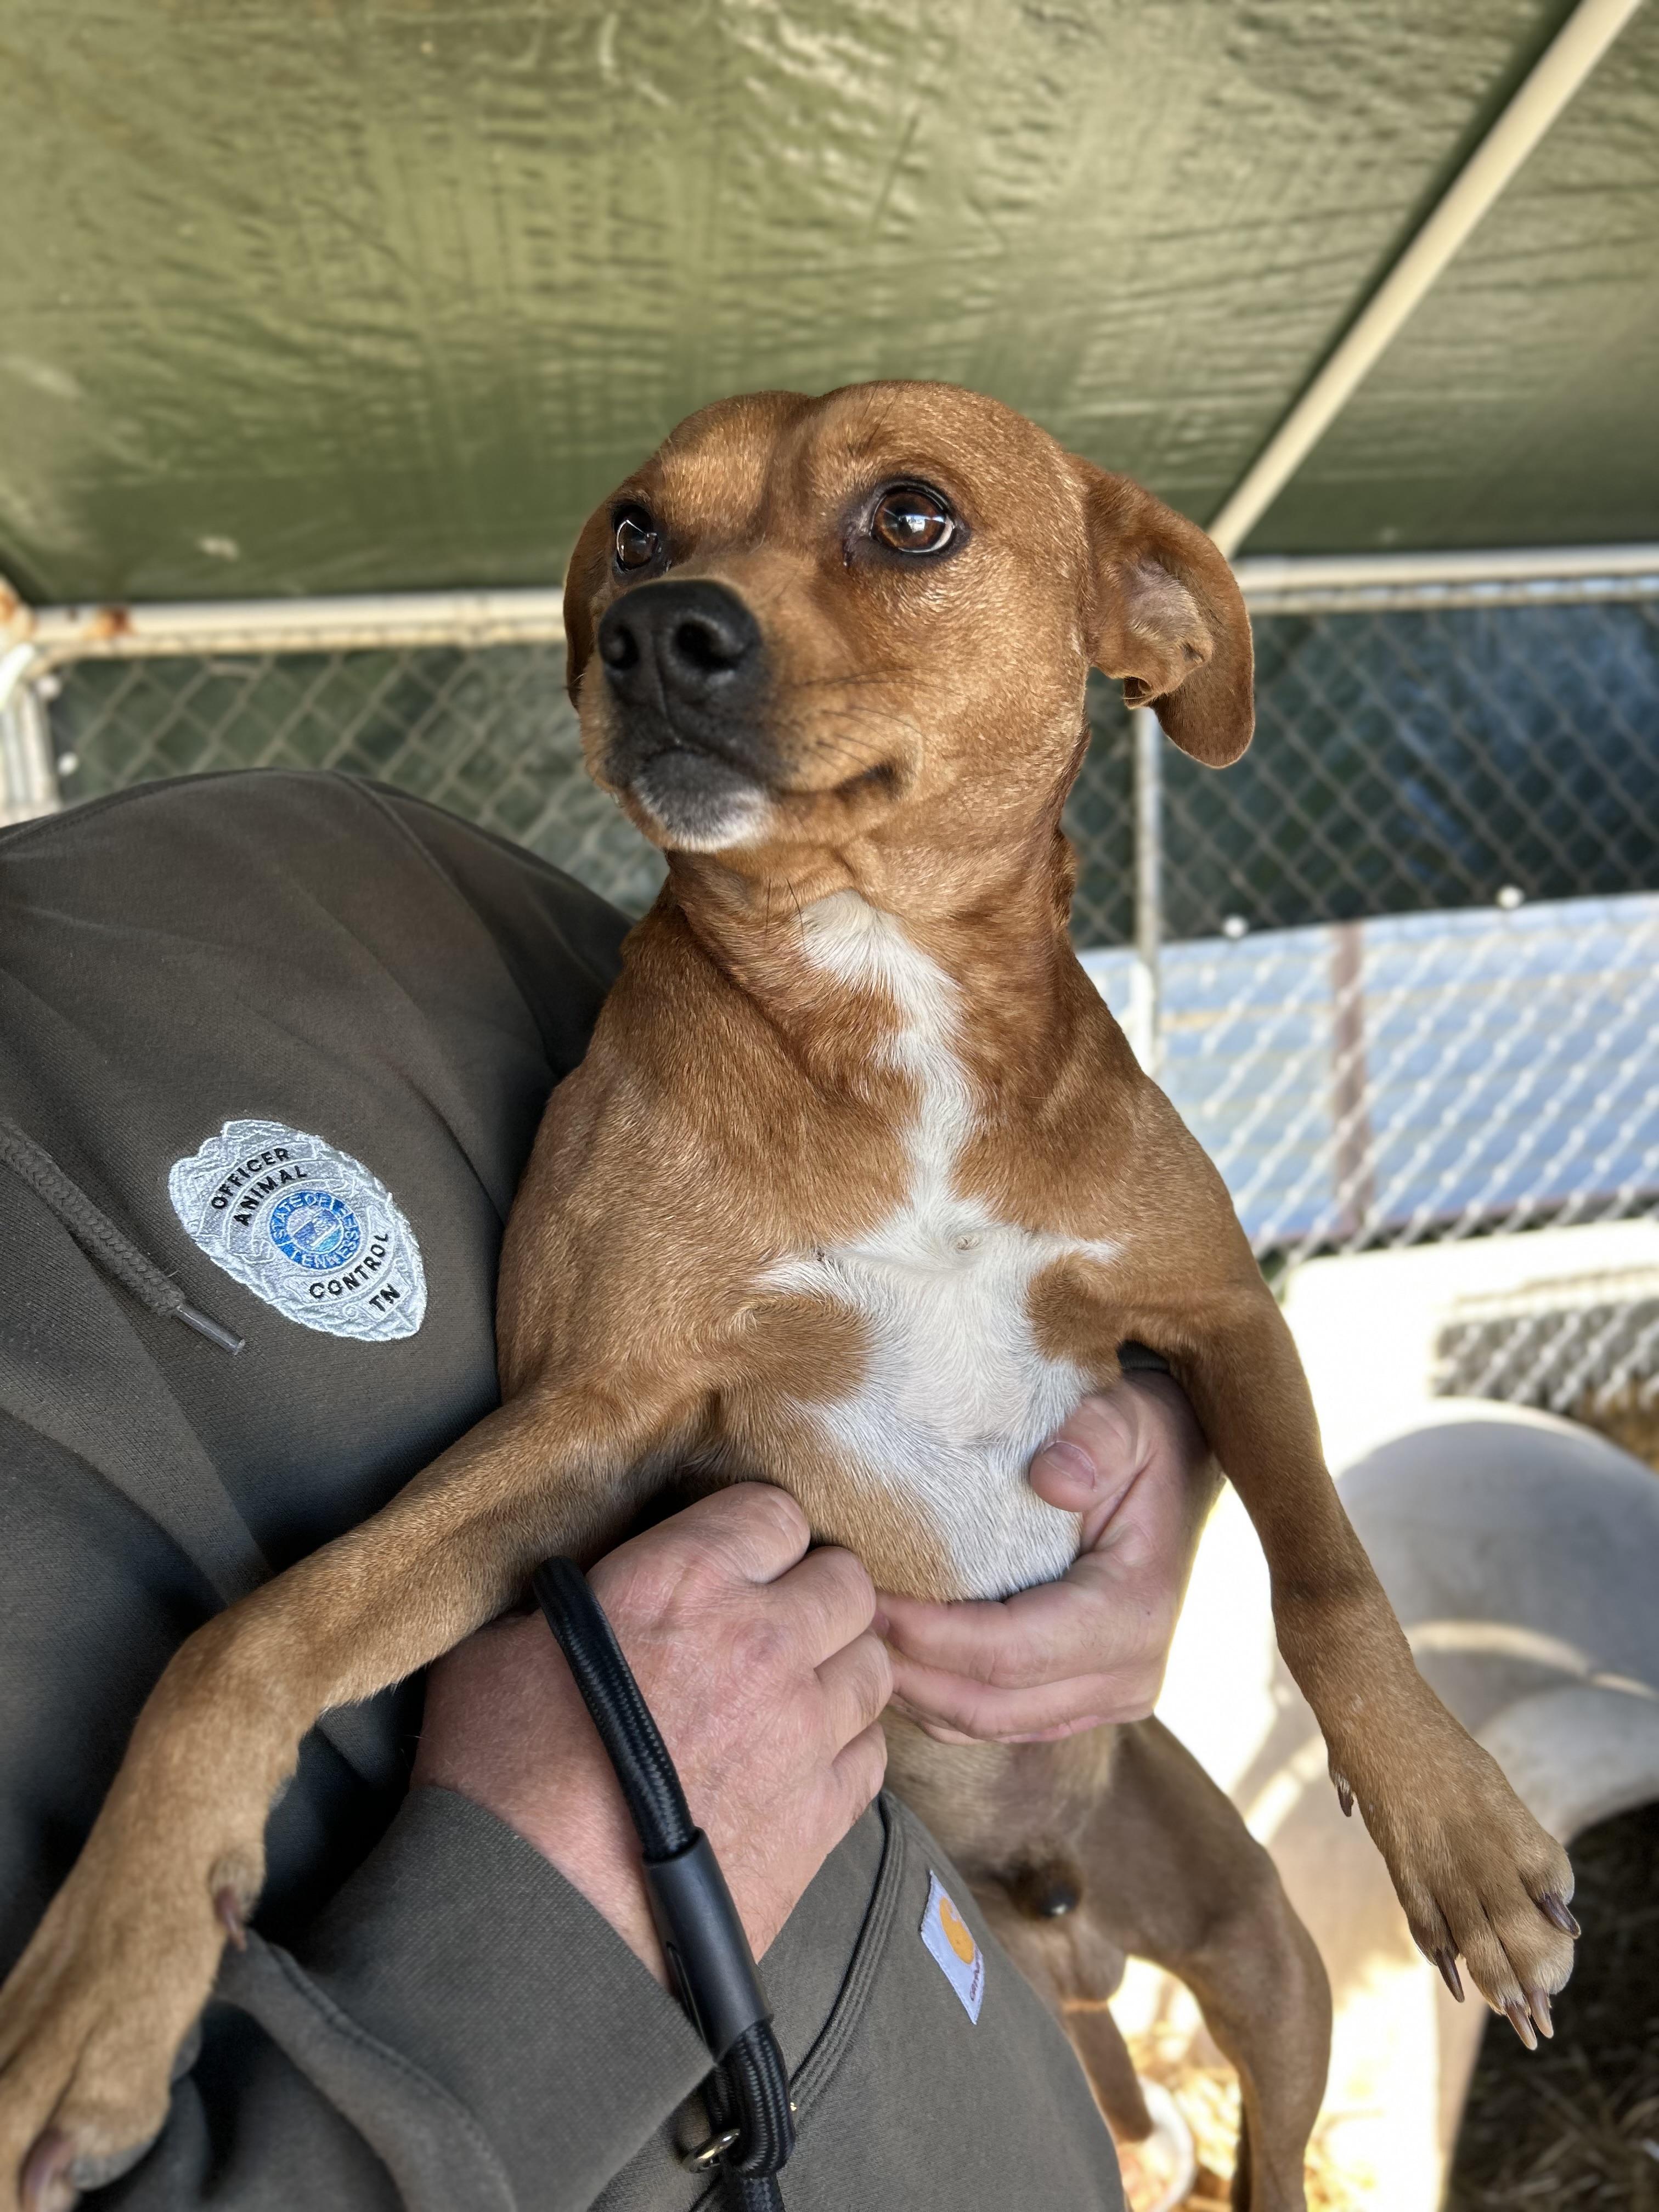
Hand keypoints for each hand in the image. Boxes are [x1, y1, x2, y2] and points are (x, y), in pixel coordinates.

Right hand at [413, 1485, 889, 1978]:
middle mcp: (764, 1642)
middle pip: (846, 1582)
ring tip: (794, 1698)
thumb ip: (569, 1600)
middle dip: (815, 1597)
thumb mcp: (502, 1646)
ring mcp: (803, 1730)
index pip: (775, 1511)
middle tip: (776, 1628)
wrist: (532, 1921)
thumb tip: (587, 1592)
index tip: (741, 1562)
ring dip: (839, 1672)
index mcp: (686, 1580)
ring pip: (874, 1666)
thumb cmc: (499, 1779)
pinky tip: (800, 1765)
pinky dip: (847, 1753)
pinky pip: (873, 1755)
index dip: (758, 1534)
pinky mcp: (822, 1815)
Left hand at [877, 1373, 1216, 1743]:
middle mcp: (1129, 1677)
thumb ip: (1098, 1437)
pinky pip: (993, 1724)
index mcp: (1135, 1615)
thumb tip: (1052, 1478)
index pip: (1012, 1652)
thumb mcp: (1130, 1416)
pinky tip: (892, 1655)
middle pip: (990, 1706)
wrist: (1178, 1474)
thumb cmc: (1143, 1441)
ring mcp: (1106, 1700)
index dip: (930, 1634)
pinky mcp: (1079, 1703)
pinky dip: (936, 1699)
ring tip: (851, 1642)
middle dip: (908, 1672)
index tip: (867, 1597)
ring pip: (985, 1726)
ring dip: (914, 1693)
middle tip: (839, 1625)